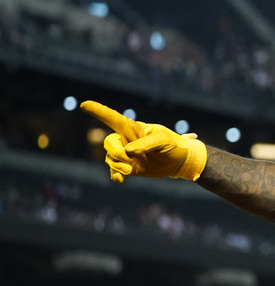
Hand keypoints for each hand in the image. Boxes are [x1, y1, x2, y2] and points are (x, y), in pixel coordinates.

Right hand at [80, 101, 206, 182]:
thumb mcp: (164, 141)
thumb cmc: (174, 145)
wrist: (180, 162)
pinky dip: (115, 175)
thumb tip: (128, 151)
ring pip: (110, 158)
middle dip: (114, 151)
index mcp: (134, 129)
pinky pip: (115, 170)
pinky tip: (120, 180)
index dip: (99, 111)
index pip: (114, 119)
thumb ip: (146, 143)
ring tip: (129, 172)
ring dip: (116, 165)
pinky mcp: (129, 166)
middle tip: (127, 158)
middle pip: (109, 142)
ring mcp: (127, 154)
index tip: (84, 104)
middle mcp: (127, 140)